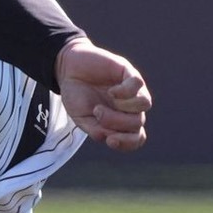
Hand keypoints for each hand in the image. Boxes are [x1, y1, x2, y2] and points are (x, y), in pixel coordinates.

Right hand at [56, 37, 151, 151]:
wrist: (67, 69)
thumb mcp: (82, 119)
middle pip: (138, 123)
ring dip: (125, 107)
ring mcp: (131, 90)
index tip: (110, 141)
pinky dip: (125, 91)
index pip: (136, 138)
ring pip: (145, 104)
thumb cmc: (77, 96)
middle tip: (97, 112)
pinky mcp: (128, 72)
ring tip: (106, 100)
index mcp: (120, 122)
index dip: (127, 143)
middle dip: (116, 122)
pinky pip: (138, 84)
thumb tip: (110, 138)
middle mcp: (129, 107)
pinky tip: (111, 90)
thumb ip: (97, 131)